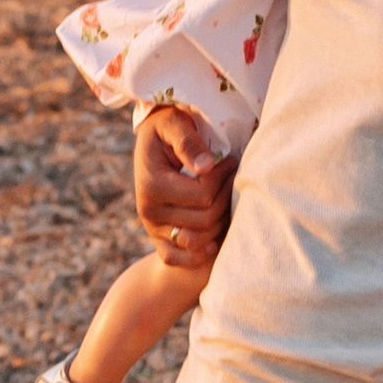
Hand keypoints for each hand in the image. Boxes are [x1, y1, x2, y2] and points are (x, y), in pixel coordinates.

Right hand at [136, 102, 234, 272]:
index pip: (202, 194)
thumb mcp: (173, 123)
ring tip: (225, 198)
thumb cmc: (167, 129)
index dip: (224, 177)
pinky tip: (213, 239)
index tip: (231, 161)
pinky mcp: (158, 239)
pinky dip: (197, 255)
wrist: (152, 144)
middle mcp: (148, 211)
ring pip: (199, 240)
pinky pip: (176, 259)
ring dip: (220, 222)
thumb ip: (187, 141)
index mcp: (151, 185)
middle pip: (205, 219)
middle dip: (226, 197)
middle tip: (233, 177)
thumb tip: (206, 167)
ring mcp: (153, 228)